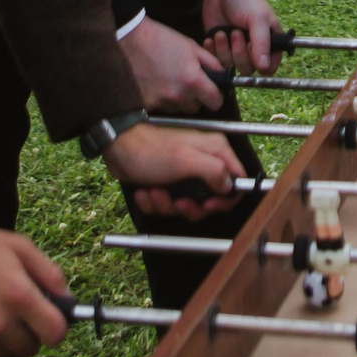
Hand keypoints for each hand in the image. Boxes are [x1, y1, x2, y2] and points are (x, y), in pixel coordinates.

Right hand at [0, 201, 66, 356]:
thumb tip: (66, 298)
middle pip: (28, 349)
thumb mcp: (17, 246)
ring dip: (0, 340)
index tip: (50, 321)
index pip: (55, 334)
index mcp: (18, 297)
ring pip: (1, 355)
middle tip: (14, 313)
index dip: (56, 327)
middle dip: (28, 333)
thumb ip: (49, 273)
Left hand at [106, 121, 245, 222]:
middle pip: (212, 199)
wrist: (118, 149)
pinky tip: (145, 192)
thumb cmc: (152, 151)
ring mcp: (187, 175)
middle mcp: (205, 162)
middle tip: (178, 203)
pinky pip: (170, 204)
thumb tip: (230, 186)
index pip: (238, 179)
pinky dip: (155, 203)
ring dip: (168, 205)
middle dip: (191, 207)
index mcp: (215, 152)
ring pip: (189, 205)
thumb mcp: (186, 161)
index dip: (226, 198)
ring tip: (154, 192)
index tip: (208, 204)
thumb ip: (214, 171)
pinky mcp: (170, 184)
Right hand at [121, 16, 225, 113]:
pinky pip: (160, 109)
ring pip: (178, 109)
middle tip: (187, 84)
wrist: (130, 38)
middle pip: (196, 108)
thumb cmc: (161, 39)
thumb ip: (211, 63)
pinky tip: (156, 86)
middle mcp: (177, 95)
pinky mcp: (145, 104)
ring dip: (178, 100)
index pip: (215, 102)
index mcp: (192, 80)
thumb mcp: (191, 46)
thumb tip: (222, 76)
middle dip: (195, 98)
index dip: (217, 98)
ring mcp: (160, 102)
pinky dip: (161, 101)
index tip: (213, 93)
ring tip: (168, 82)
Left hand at [201, 0, 280, 74]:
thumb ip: (262, 42)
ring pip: (230, 66)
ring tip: (222, 32)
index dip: (260, 64)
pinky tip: (212, 37)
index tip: (251, 46)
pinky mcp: (220, 47)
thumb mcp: (258, 18)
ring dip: (224, 51)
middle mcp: (253, 49)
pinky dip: (212, 51)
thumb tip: (264, 67)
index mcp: (269, 42)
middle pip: (247, 69)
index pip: (269, 68)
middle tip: (235, 33)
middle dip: (239, 53)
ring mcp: (235, 49)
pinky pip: (215, 61)